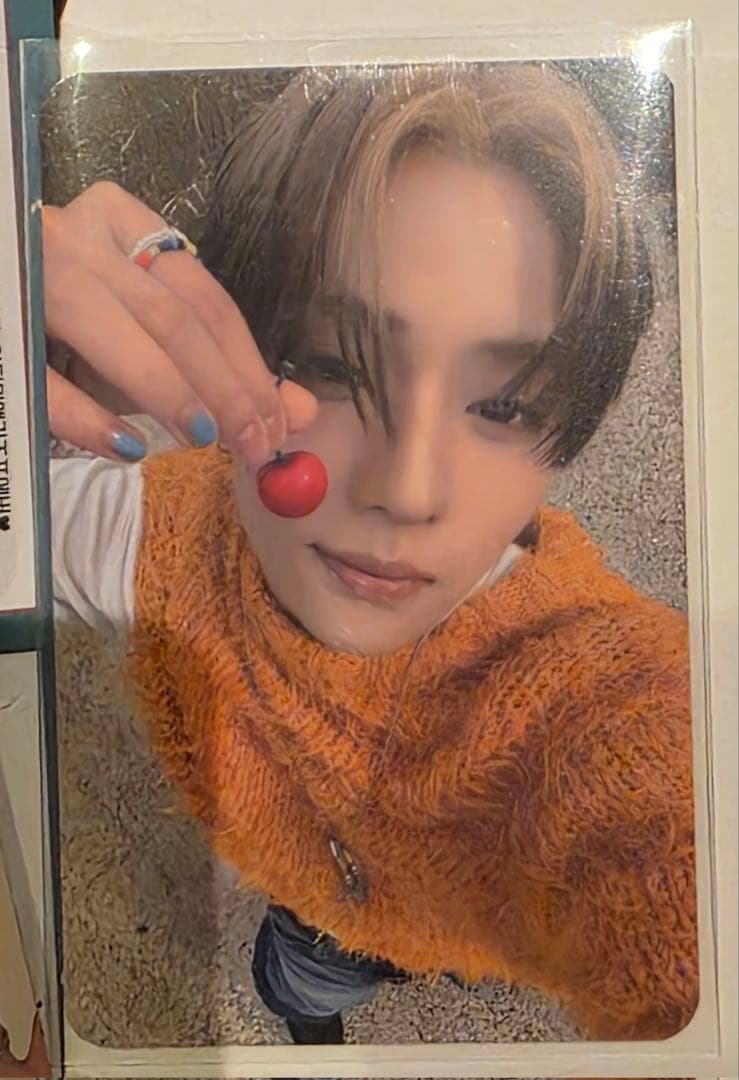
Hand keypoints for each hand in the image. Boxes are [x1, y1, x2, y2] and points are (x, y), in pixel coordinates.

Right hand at [42, 181, 317, 465]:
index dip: (250, 364)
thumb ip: (218, 364)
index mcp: (119, 223)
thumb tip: (300, 412)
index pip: (205, 295)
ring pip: (126, 331)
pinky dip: (92, 419)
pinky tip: (129, 449)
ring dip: (175, 394)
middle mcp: (78, 235)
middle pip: (177, 315)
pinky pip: (48, 379)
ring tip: (207, 440)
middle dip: (229, 388)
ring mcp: (33, 272)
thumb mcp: (138, 331)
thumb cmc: (58, 318)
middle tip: (256, 446)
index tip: (280, 422)